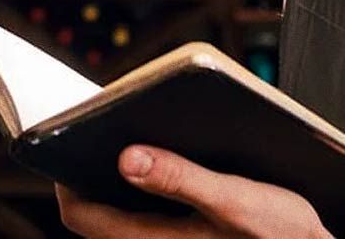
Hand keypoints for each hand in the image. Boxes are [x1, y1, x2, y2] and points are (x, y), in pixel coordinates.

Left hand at [56, 146, 333, 238]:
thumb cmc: (281, 234)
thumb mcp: (235, 200)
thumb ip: (180, 178)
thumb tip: (125, 156)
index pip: (79, 214)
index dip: (62, 175)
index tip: (63, 131)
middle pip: (95, 209)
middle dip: (91, 164)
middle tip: (94, 118)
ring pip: (120, 209)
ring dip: (119, 172)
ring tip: (128, 124)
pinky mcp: (183, 238)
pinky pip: (145, 210)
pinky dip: (145, 181)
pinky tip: (165, 149)